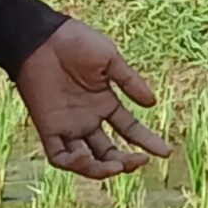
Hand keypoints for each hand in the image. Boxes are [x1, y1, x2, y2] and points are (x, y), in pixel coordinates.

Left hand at [11, 19, 172, 179]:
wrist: (42, 38)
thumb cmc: (76, 43)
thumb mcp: (110, 59)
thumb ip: (130, 82)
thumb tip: (152, 103)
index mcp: (105, 103)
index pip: (129, 130)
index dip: (147, 141)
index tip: (166, 151)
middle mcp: (88, 119)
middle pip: (109, 152)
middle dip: (126, 161)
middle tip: (140, 161)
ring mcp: (68, 126)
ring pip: (86, 161)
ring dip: (102, 169)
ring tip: (116, 165)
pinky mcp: (48, 128)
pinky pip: (59, 156)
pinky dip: (73, 163)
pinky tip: (86, 157)